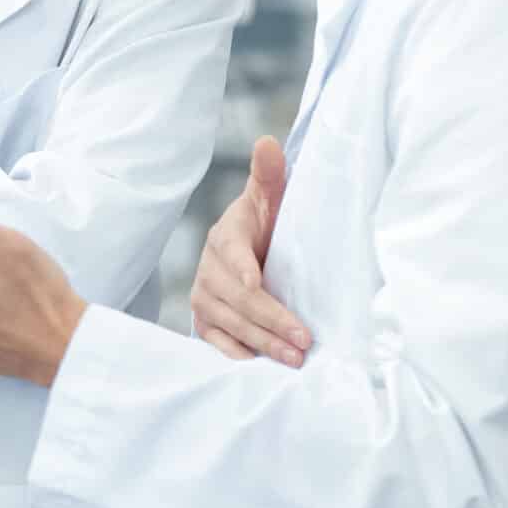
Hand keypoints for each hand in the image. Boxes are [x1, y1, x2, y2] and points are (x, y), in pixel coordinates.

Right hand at [190, 136, 310, 367]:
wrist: (246, 258)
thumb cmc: (265, 228)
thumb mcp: (269, 200)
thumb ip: (268, 175)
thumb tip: (267, 141)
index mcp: (225, 236)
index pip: (231, 250)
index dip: (243, 267)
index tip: (257, 282)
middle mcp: (209, 270)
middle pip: (237, 297)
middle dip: (270, 318)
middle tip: (303, 338)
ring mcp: (204, 299)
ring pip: (230, 324)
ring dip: (262, 342)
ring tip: (294, 358)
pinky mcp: (205, 323)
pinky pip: (217, 343)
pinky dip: (238, 355)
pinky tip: (261, 366)